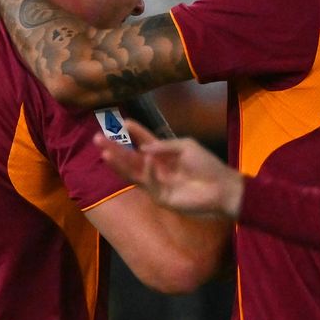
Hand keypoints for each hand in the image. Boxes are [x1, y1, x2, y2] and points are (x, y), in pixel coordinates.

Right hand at [94, 119, 244, 217]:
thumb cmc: (207, 164)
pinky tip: (146, 159)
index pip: (144, 142)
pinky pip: (149, 183)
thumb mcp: (186, 146)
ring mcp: (157, 183)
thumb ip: (164, 145)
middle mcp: (157, 168)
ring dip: (118, 162)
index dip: (134, 132)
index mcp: (164, 154)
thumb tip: (143, 148)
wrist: (221, 187)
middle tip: (98, 138)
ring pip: (132, 173)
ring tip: (105, 152)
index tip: (122, 121)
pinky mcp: (161, 197)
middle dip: (115, 148)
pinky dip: (148, 171)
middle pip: (131, 158)